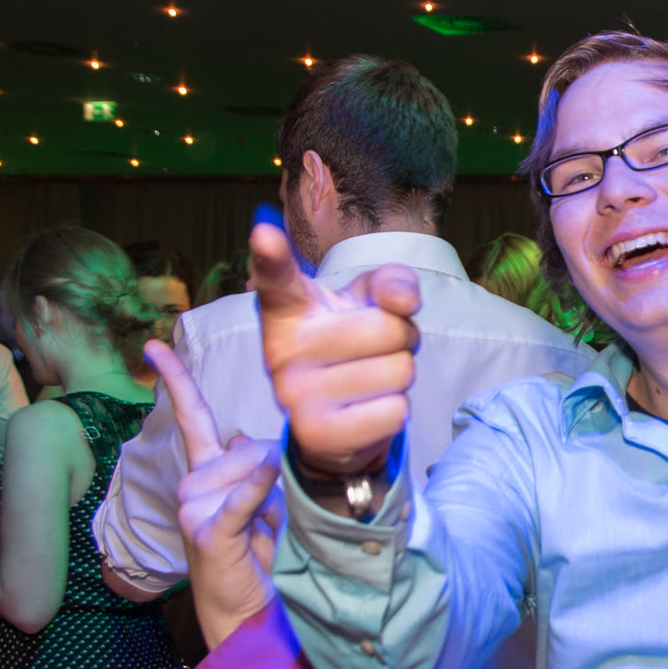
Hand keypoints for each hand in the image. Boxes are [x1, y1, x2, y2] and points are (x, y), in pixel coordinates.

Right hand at [143, 340, 284, 648]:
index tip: (155, 347)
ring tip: (260, 533)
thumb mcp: (253, 503)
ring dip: (272, 499)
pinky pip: (241, 498)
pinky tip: (267, 469)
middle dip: (271, 474)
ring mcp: (195, 509)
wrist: (241, 612)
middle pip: (247, 445)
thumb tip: (233, 434)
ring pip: (251, 469)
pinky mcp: (209, 533)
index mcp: (202, 476)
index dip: (174, 380)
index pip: (190, 418)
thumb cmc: (250, 556)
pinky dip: (257, 486)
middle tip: (265, 518)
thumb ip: (244, 468)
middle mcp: (192, 486)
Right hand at [251, 217, 420, 477]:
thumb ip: (391, 284)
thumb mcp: (370, 304)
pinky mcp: (317, 434)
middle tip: (376, 350)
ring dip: (400, 376)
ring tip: (371, 380)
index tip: (264, 234)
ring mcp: (294, 394)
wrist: (336, 426)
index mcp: (289, 310)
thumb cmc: (355, 349)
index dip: (271, 256)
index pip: (279, 280)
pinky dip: (395, 411)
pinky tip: (367, 412)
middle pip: (389, 327)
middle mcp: (282, 350)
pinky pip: (396, 410)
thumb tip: (403, 299)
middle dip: (402, 338)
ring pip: (399, 370)